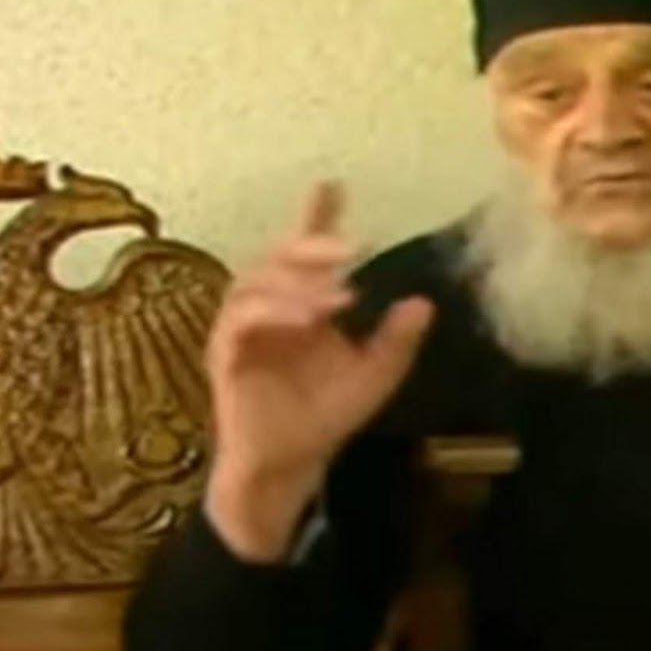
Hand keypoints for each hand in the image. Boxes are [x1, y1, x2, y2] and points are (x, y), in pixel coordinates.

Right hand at [203, 181, 433, 560]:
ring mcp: (243, 330)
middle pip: (279, 257)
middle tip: (353, 246)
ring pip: (256, 283)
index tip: (331, 184)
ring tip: (341, 292)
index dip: (316, 217)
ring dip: (298, 281)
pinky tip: (308, 317)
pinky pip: (241, 322)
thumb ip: (397, 342)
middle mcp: (269, 309)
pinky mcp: (226, 356)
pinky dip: (275, 313)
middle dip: (313, 244)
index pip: (307, 253)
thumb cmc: (324, 417)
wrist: (291, 466)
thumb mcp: (374, 377)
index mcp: (303, 305)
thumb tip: (424, 303)